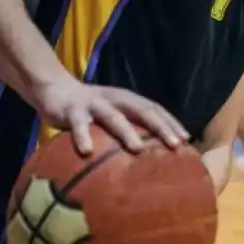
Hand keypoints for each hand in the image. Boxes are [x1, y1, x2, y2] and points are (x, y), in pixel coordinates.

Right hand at [35, 78, 188, 155]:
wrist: (56, 89)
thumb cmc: (91, 109)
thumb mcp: (114, 114)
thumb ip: (129, 127)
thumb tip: (152, 154)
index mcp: (128, 100)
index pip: (155, 109)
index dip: (171, 122)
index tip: (187, 138)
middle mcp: (115, 99)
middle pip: (142, 111)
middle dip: (160, 127)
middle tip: (175, 144)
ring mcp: (94, 104)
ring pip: (113, 117)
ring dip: (127, 132)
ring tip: (138, 149)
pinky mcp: (72, 110)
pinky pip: (78, 124)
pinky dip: (83, 136)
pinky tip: (87, 151)